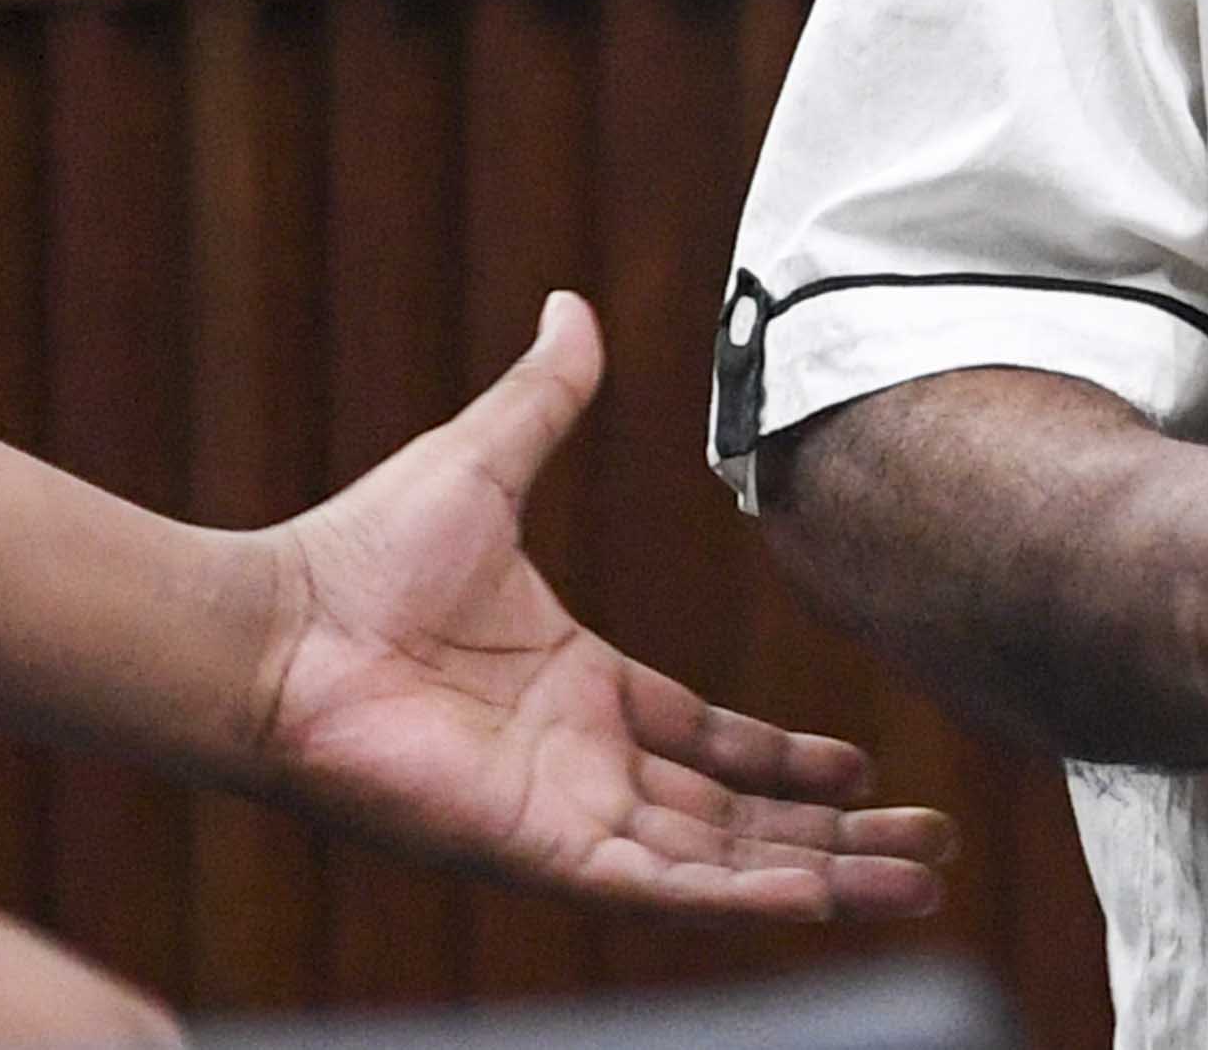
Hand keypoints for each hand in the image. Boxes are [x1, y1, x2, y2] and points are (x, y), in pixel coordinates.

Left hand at [253, 292, 957, 921]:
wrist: (278, 628)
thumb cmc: (354, 554)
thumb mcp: (483, 457)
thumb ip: (544, 395)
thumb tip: (571, 307)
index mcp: (579, 686)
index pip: (711, 739)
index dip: (789, 760)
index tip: (864, 768)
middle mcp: (584, 762)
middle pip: (741, 816)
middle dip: (838, 838)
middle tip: (929, 852)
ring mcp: (569, 814)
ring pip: (723, 862)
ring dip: (823, 877)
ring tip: (917, 886)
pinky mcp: (545, 851)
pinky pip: (664, 886)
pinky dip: (745, 897)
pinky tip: (819, 900)